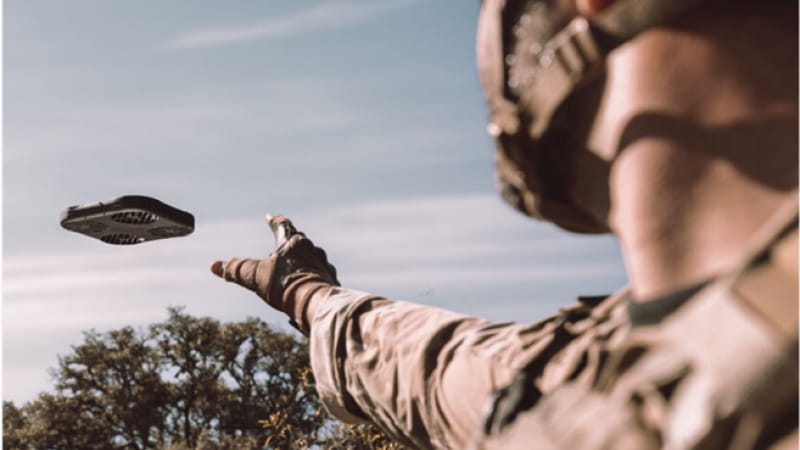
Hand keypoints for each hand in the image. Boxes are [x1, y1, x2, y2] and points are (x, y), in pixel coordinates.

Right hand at [211, 214, 338, 333]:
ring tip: (293, 273)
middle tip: (280, 250)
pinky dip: (312, 279)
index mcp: (293, 242)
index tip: (270, 216)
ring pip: (312, 258)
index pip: (282, 225)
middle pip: (299, 242)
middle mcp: (312, 249)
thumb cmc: (286, 286)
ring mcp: (324, 264)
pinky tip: (307, 288)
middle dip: (289, 245)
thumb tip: (215, 266)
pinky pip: (320, 276)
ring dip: (302, 263)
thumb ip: (236, 270)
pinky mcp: (332, 281)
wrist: (317, 304)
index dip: (274, 220)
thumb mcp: (255, 277)